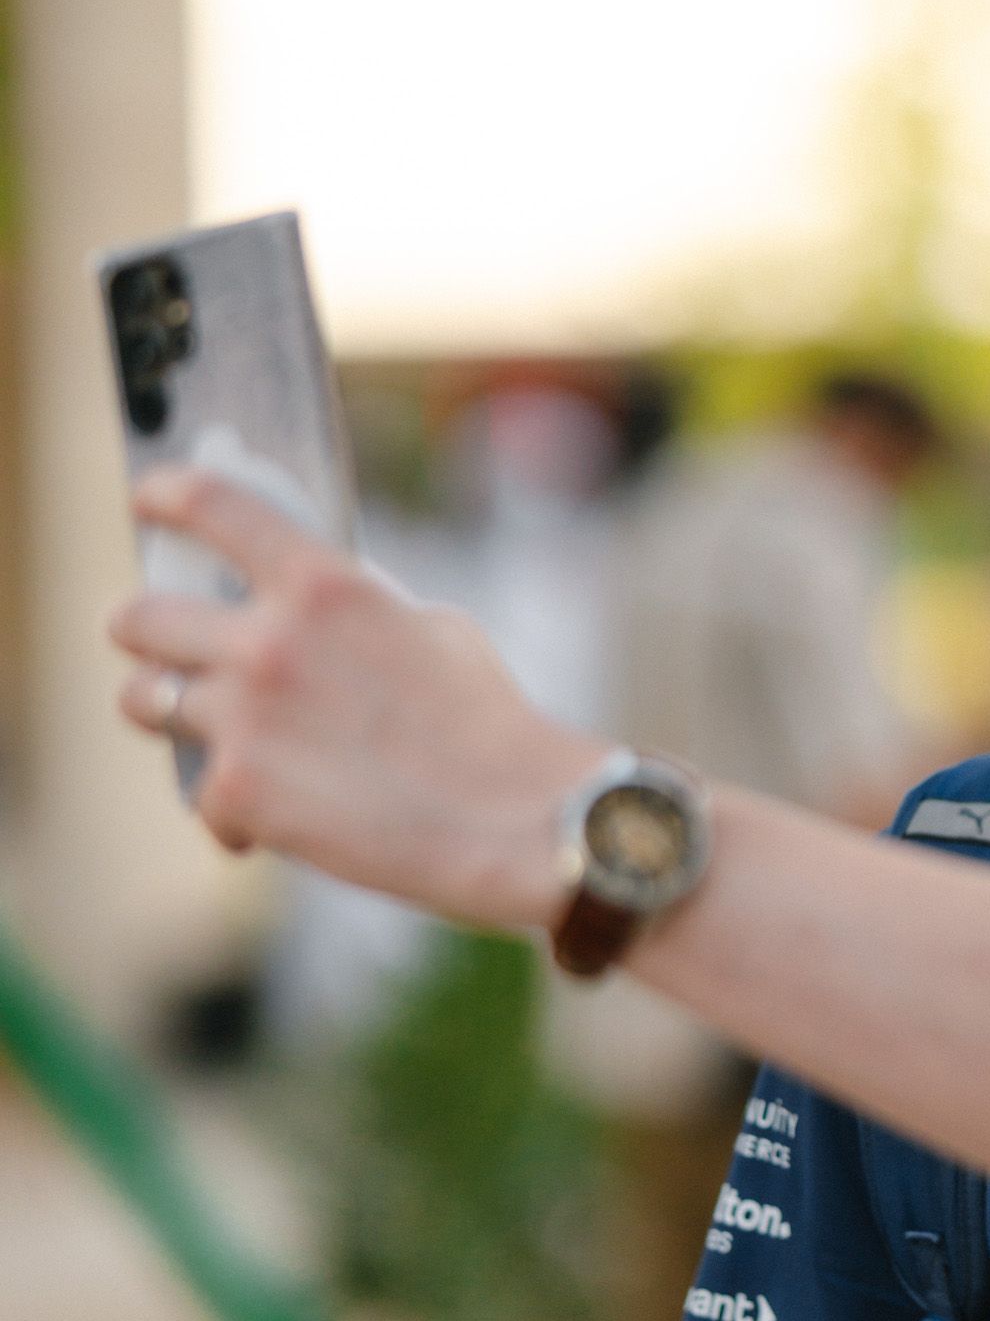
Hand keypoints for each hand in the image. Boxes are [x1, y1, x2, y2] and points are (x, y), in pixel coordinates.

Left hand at [110, 470, 595, 925]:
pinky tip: (268, 825)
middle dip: (143, 634)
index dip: (166, 495)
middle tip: (164, 652)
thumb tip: (310, 614)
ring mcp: (246, 717)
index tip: (150, 500)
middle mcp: (269, 640)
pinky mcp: (240, 791)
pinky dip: (230, 813)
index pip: (212, 506)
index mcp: (323, 584)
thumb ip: (354, 613)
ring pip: (143, 702)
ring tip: (207, 737)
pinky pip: (198, 795)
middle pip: (139, 617)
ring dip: (167, 714)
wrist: (517, 821)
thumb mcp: (431, 631)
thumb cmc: (491, 728)